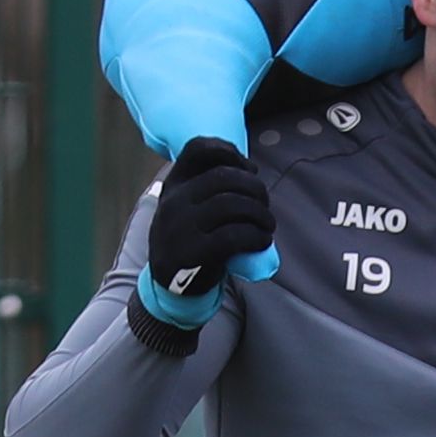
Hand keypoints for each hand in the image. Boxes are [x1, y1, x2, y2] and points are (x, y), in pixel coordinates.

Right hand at [147, 138, 275, 306]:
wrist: (168, 286)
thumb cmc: (189, 241)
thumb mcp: (187, 208)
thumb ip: (207, 187)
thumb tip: (250, 171)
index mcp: (175, 184)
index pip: (197, 149)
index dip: (229, 151)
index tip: (249, 169)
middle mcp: (175, 201)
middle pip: (224, 176)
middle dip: (254, 188)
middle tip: (265, 204)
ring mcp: (182, 227)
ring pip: (231, 204)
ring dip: (259, 212)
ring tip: (267, 224)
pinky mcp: (195, 253)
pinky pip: (234, 235)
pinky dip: (256, 236)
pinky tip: (262, 240)